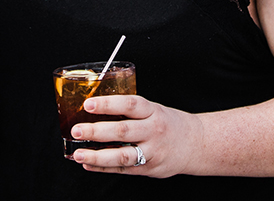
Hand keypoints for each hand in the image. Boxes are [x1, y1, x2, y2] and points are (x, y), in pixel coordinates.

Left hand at [69, 94, 197, 177]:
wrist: (197, 144)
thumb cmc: (169, 124)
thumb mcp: (154, 110)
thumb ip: (131, 111)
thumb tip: (97, 109)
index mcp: (153, 111)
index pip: (129, 104)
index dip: (108, 104)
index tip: (88, 104)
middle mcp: (153, 131)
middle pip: (122, 131)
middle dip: (96, 131)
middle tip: (76, 130)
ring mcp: (152, 152)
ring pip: (122, 156)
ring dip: (97, 156)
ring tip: (78, 154)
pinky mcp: (149, 168)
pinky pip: (123, 169)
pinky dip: (104, 168)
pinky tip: (89, 163)